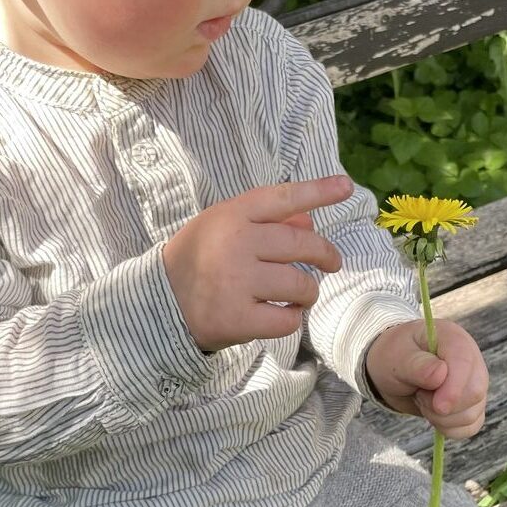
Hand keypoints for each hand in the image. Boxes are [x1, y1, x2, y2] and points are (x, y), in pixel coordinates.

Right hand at [163, 175, 351, 351]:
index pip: (282, 198)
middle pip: (302, 246)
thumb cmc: (200, 258)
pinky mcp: (238, 318)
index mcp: (232, 216)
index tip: (346, 187)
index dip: (317, 192)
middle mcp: (235, 244)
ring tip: (301, 295)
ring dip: (308, 292)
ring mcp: (236, 282)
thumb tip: (310, 222)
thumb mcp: (223, 226)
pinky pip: (287, 319)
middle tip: (332, 263)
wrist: (160, 301)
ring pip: (300, 284)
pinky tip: (282, 314)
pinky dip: (292, 319)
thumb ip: (264, 221)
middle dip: (326, 255)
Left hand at [364, 319, 487, 438]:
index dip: (454, 389)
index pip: (465, 364)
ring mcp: (474, 383)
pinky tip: (433, 414)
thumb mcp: (396, 358)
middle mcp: (471, 360)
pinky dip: (449, 428)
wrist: (393, 370)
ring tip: (423, 399)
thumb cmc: (395, 358)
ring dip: (442, 417)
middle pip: (475, 392)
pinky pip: (470, 426)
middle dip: (443, 406)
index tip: (438, 407)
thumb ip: (416, 365)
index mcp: (454, 340)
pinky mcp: (471, 404)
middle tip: (418, 395)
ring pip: (472, 413)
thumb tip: (440, 373)